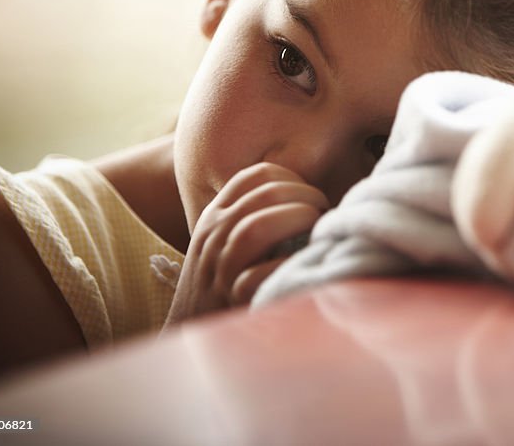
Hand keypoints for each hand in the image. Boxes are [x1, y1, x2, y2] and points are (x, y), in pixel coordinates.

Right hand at [164, 162, 328, 325]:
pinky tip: (302, 267)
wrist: (190, 339)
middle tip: (323, 214)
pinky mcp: (230, 301)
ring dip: (297, 223)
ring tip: (317, 233)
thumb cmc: (222, 286)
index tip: (310, 197)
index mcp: (216, 216)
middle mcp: (214, 237)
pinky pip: (257, 277)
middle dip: (305, 198)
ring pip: (256, 228)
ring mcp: (220, 270)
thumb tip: (312, 199)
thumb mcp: (225, 241)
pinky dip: (285, 267)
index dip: (292, 178)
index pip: (256, 176)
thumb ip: (253, 216)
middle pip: (265, 195)